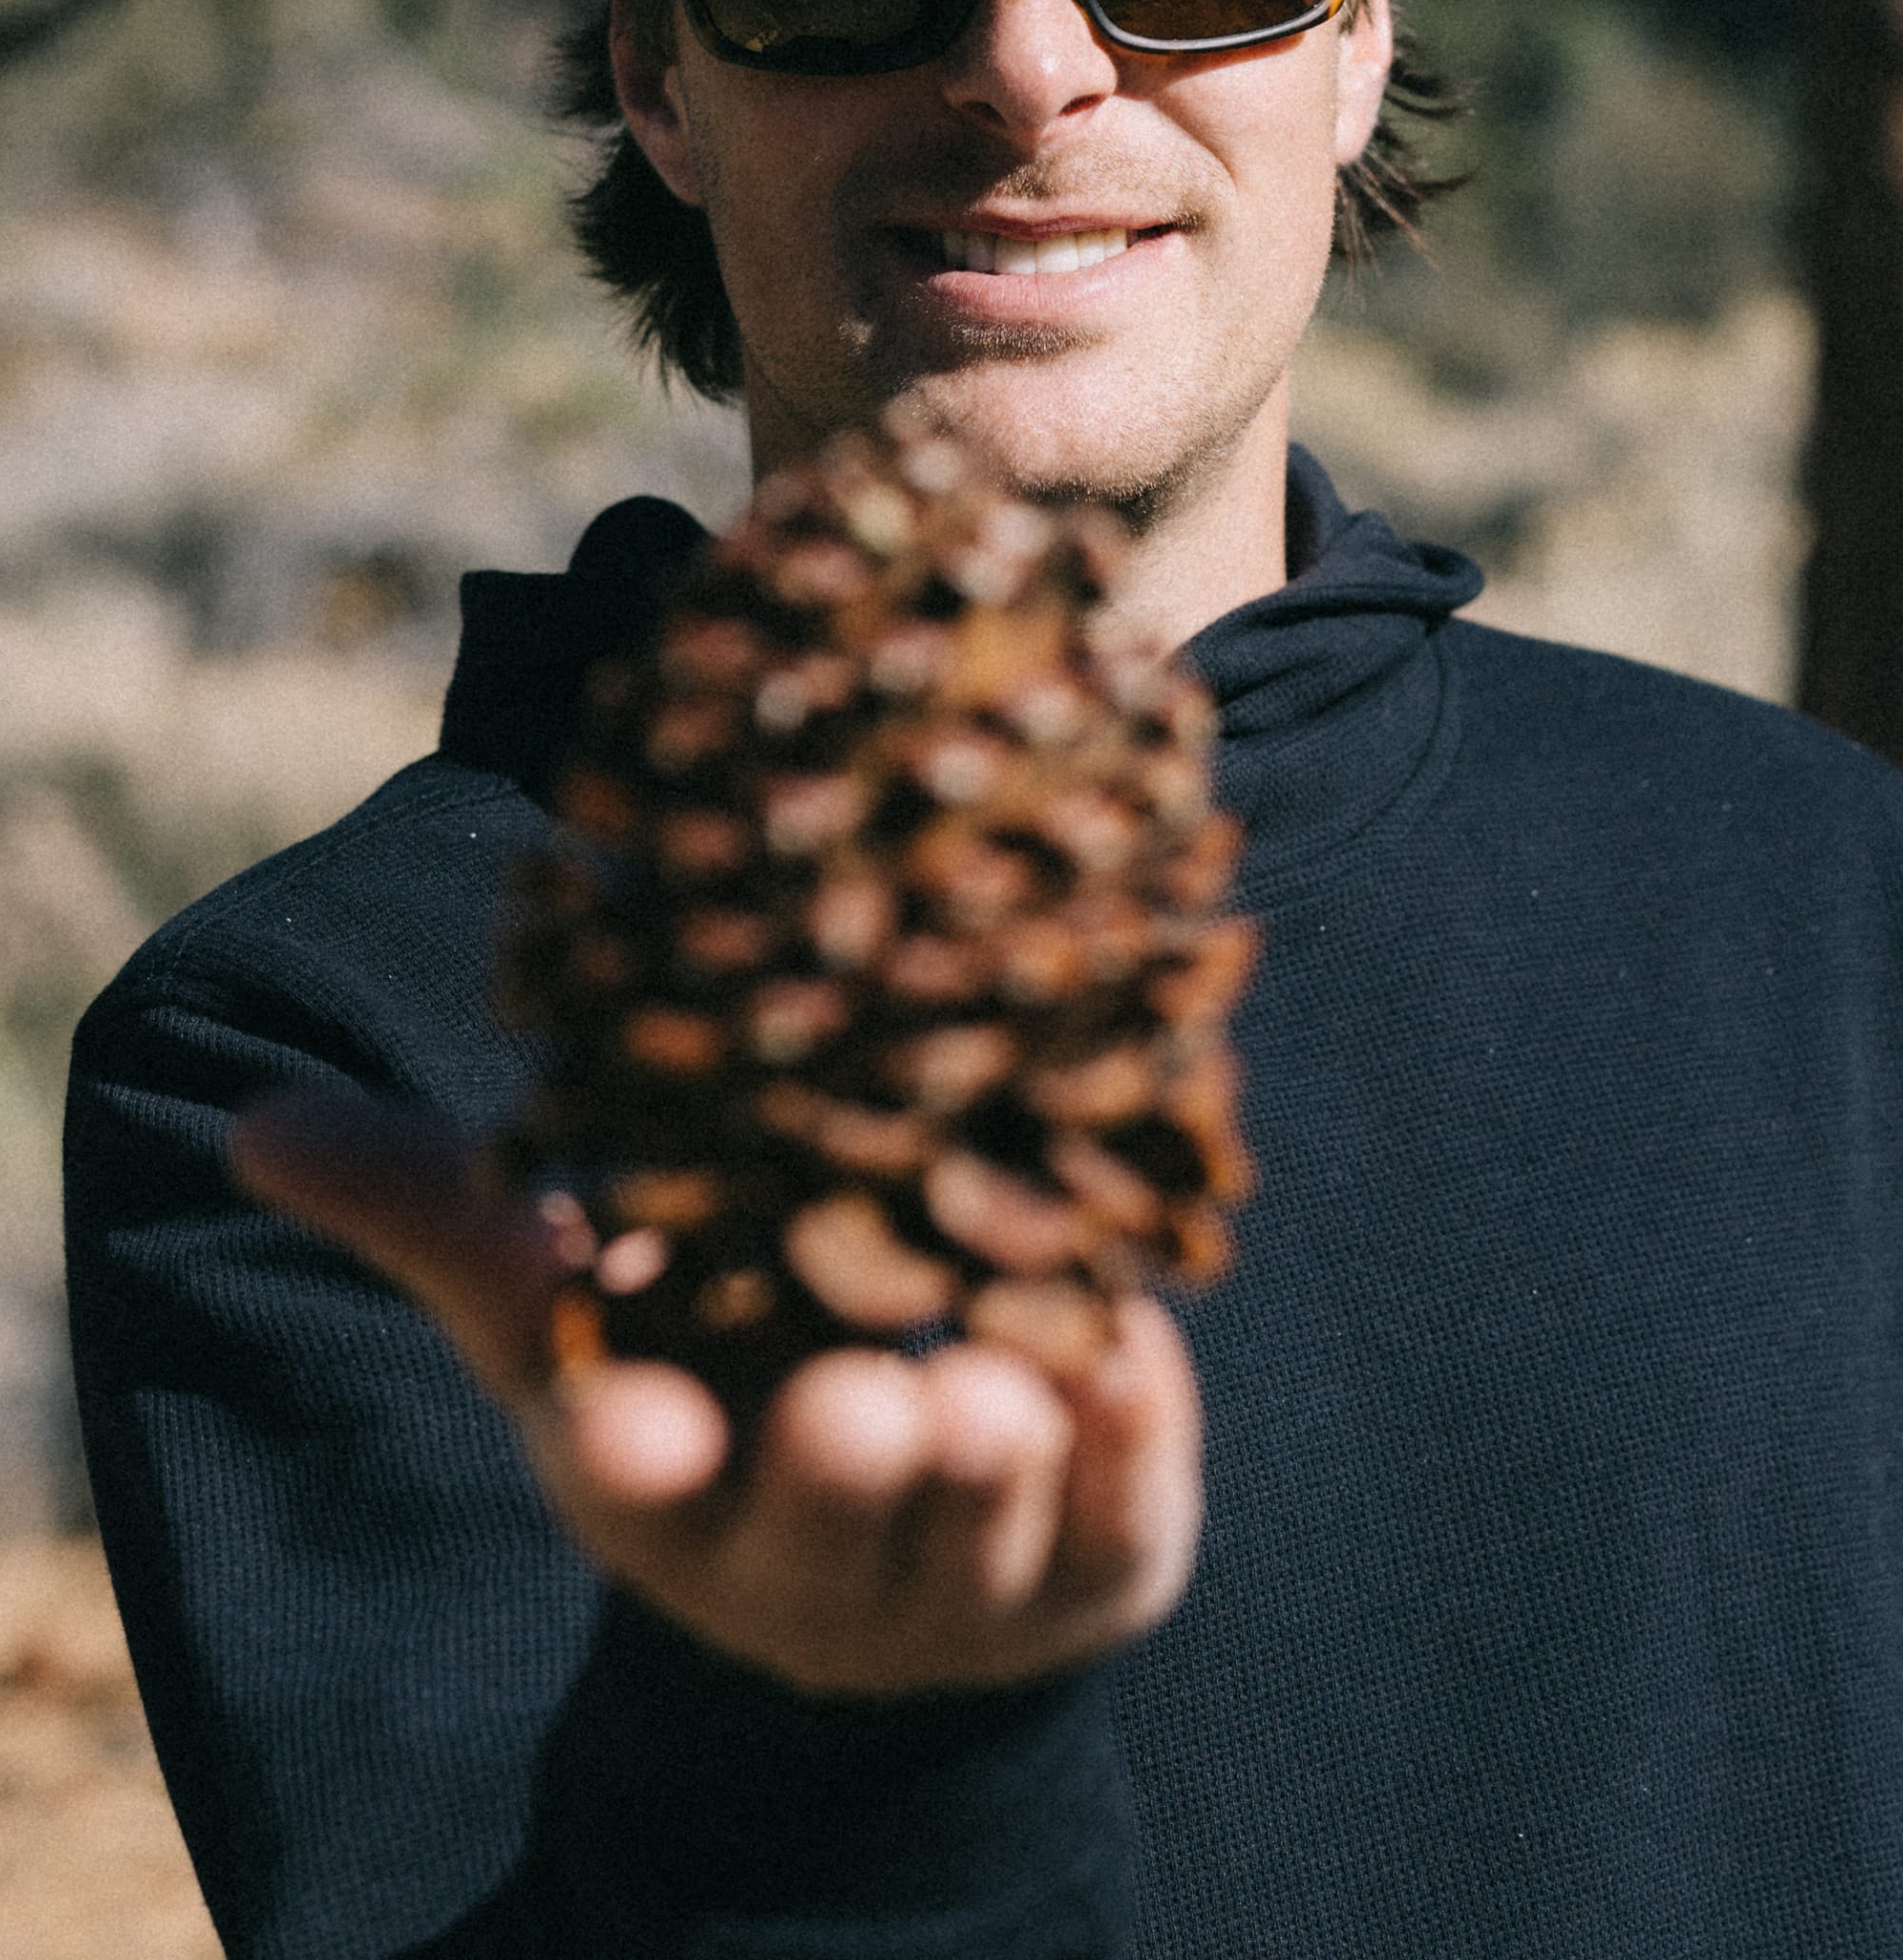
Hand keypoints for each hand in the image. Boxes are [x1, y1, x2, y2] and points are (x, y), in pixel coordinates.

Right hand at [230, 1088, 1204, 1695]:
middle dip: (840, 1475)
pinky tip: (1134, 1353)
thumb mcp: (569, 1312)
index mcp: (671, 1490)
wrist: (906, 1529)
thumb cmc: (708, 1379)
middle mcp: (814, 1555)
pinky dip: (1134, 1435)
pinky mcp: (1108, 1554)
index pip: (635, 1484)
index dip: (633, 1453)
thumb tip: (258, 1124)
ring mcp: (971, 1574)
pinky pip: (1133, 1503)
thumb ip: (443, 1216)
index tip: (632, 1422)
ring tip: (1001, 1383)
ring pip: (990, 1527)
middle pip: (826, 1528)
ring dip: (999, 1462)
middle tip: (864, 1407)